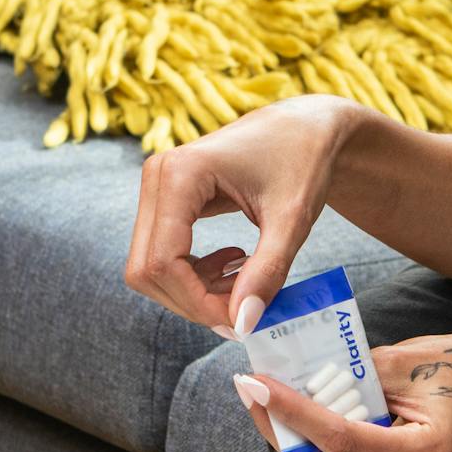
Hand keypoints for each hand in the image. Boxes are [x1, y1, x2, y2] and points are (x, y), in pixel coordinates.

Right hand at [124, 94, 367, 337]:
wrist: (305, 127)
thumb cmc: (303, 161)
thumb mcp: (292, 220)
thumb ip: (267, 272)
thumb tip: (242, 324)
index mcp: (180, 174)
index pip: (163, 262)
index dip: (197, 301)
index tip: (241, 321)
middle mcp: (156, 177)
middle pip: (146, 270)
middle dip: (192, 301)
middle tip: (244, 310)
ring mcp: (156, 188)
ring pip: (149, 268)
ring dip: (193, 291)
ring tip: (245, 281)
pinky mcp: (165, 200)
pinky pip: (161, 255)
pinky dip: (194, 275)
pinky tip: (233, 266)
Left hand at [233, 335, 451, 451]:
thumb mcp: (402, 361)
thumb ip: (349, 376)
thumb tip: (290, 379)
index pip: (340, 440)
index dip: (293, 413)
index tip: (256, 384)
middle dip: (281, 432)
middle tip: (250, 391)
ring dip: (293, 439)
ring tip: (266, 398)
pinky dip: (316, 444)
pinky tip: (296, 414)